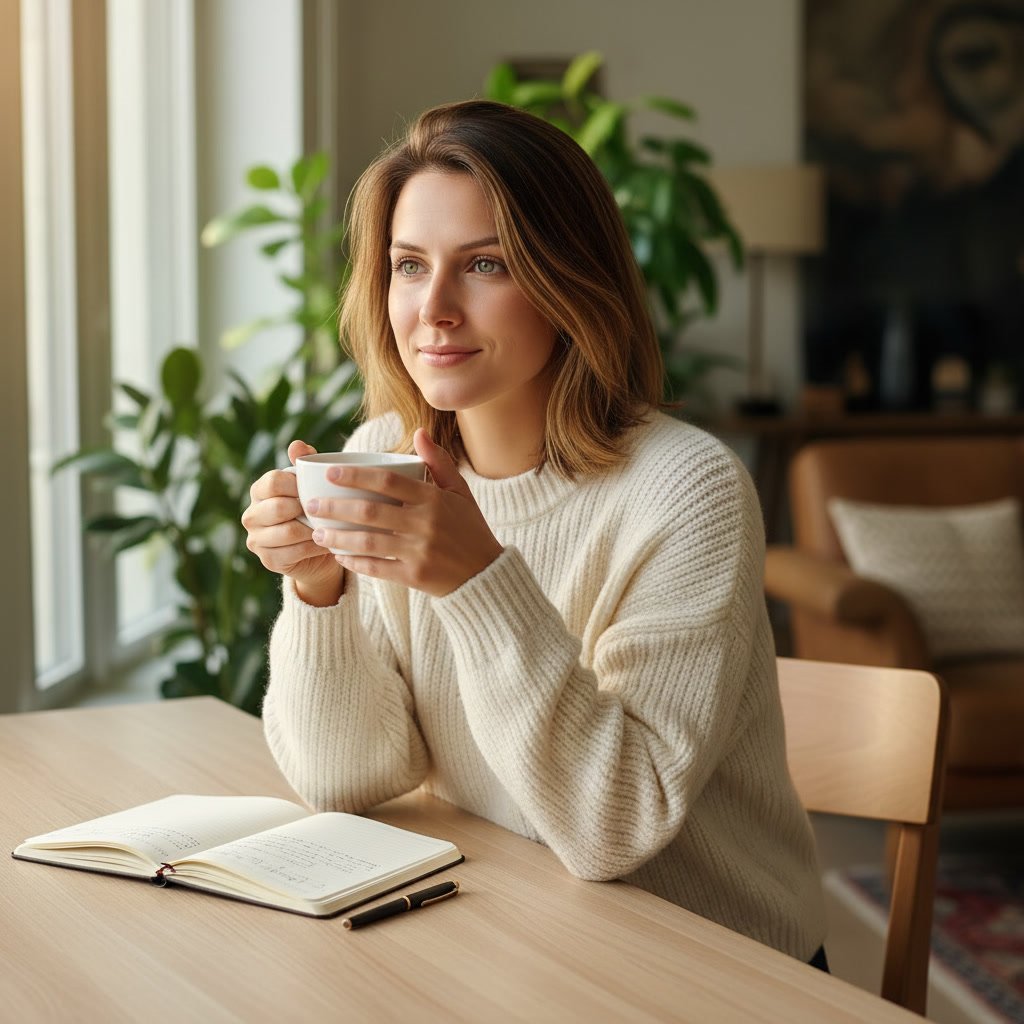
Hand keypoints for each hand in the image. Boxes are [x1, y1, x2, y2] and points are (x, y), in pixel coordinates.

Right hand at [242, 440, 344, 605]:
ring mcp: (256, 540)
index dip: (296, 485)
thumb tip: (297, 444)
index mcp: (259, 491)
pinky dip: (314, 547)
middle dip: (305, 509)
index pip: (273, 482)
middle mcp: (251, 515)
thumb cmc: (314, 510)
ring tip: (329, 527)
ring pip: (287, 532)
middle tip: (324, 511)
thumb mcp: (312, 485)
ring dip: (312, 530)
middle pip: (277, 508)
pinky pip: (294, 552)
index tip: (315, 489)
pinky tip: (327, 543)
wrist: (319, 550)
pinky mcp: (268, 560)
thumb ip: (305, 463)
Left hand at [314, 429, 503, 597]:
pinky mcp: (415, 576)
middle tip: (310, 504)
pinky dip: (356, 563)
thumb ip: (439, 463)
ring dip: (339, 537)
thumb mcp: (460, 492)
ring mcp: (420, 551)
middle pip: (371, 512)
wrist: (486, 574)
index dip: (356, 476)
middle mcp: (426, 524)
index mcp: (434, 499)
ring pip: (369, 542)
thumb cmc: (470, 529)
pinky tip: (339, 556)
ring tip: (317, 532)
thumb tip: (419, 433)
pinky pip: (378, 568)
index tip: (329, 473)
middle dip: (335, 507)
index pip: (388, 482)